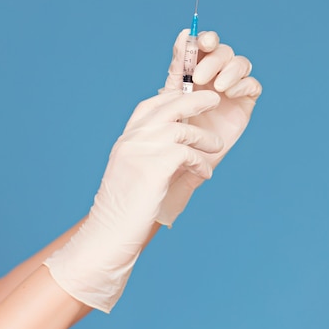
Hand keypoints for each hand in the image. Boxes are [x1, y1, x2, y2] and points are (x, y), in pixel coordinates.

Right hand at [45, 90, 223, 312]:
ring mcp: (142, 151)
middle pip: (169, 106)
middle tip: (215, 99)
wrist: (111, 232)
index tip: (190, 97)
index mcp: (126, 140)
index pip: (149, 106)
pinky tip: (205, 173)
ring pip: (182, 129)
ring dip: (205, 137)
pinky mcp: (154, 167)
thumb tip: (182, 142)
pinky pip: (188, 154)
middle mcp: (132, 140)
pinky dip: (202, 162)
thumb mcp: (135, 172)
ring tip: (218, 147)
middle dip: (195, 100)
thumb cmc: (126, 208)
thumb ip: (153, 153)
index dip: (172, 97)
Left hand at [156, 29, 261, 225]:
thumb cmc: (173, 128)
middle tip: (199, 77)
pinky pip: (252, 84)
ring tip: (217, 87)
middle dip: (214, 59)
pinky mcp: (245, 103)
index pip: (204, 44)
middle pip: (223, 51)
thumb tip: (183, 33)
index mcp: (193, 69)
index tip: (200, 42)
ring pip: (240, 63)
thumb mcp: (172, 95)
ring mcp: (231, 88)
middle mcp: (214, 75)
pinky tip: (230, 94)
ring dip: (229, 70)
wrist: (184, 160)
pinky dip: (243, 84)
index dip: (205, 38)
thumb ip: (178, 66)